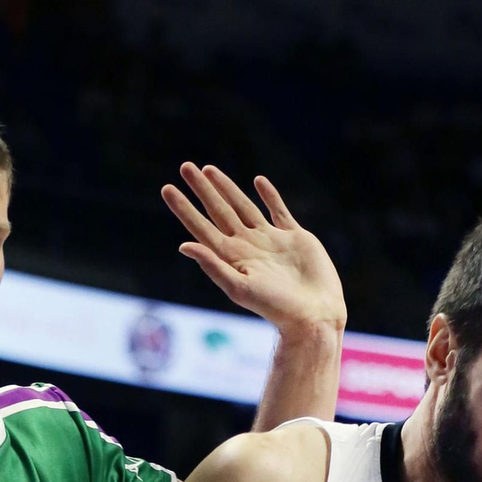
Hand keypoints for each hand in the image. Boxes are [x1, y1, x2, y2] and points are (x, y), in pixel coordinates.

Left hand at [163, 164, 345, 338]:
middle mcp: (248, 246)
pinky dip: (269, 196)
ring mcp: (270, 241)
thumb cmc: (276, 307)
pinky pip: (278, 211)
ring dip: (227, 188)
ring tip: (209, 169)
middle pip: (219, 211)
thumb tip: (183, 245)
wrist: (314, 314)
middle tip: (185, 167)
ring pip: (243, 207)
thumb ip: (213, 266)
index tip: (167, 188)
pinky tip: (258, 181)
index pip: (202, 228)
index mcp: (232, 258)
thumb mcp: (239, 288)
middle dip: (203, 190)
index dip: (184, 209)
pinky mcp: (294, 237)